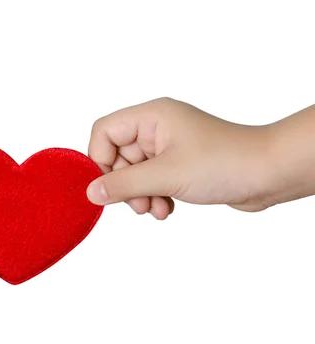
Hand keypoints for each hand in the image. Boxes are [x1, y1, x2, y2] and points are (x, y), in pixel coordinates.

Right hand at [86, 97, 276, 218]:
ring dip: (141, 196)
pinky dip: (154, 197)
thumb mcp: (166, 175)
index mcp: (152, 117)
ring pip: (134, 173)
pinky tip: (167, 208)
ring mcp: (168, 147)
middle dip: (126, 186)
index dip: (99, 160)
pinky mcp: (179, 165)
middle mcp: (157, 128)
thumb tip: (91, 192)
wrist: (270, 174)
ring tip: (157, 208)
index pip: (105, 132)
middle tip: (139, 204)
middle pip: (117, 156)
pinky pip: (151, 182)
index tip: (106, 187)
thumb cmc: (226, 161)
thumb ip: (123, 184)